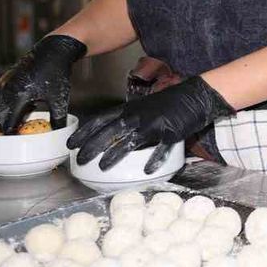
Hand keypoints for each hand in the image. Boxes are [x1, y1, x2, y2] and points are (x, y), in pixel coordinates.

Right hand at [0, 34, 86, 132]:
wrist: (54, 51)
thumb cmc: (56, 72)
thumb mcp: (59, 99)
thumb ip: (57, 119)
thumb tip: (58, 134)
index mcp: (18, 97)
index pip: (7, 123)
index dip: (10, 133)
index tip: (14, 142)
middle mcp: (7, 90)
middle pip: (2, 115)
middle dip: (9, 124)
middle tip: (20, 132)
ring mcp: (5, 83)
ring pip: (3, 105)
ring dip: (11, 113)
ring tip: (26, 118)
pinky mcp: (6, 78)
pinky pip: (5, 96)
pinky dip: (12, 102)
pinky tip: (27, 103)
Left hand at [67, 75, 233, 172]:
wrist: (196, 95)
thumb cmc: (169, 102)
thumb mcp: (144, 107)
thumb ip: (129, 118)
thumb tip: (112, 134)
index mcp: (130, 109)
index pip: (101, 120)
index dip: (84, 132)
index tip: (71, 144)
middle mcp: (138, 116)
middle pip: (110, 132)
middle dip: (93, 146)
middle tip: (81, 160)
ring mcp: (154, 124)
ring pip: (129, 141)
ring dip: (114, 155)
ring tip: (102, 167)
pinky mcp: (171, 133)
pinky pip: (160, 149)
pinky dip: (153, 159)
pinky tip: (146, 170)